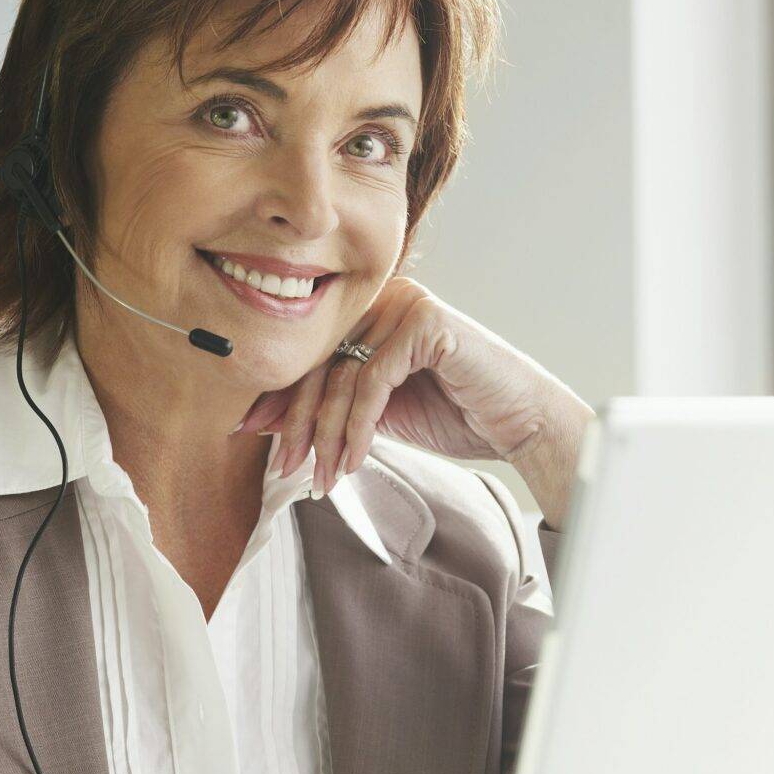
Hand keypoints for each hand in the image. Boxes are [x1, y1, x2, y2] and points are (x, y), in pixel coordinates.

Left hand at [232, 276, 592, 510]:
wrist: (519, 424)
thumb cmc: (454, 414)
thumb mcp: (377, 413)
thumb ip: (332, 406)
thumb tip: (265, 419)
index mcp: (371, 310)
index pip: (313, 351)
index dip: (282, 394)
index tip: (253, 431)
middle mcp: (385, 297)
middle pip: (321, 359)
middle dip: (301, 420)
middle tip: (287, 466)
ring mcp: (406, 302)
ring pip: (344, 373)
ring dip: (329, 434)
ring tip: (323, 476)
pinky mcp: (426, 320)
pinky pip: (373, 378)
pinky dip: (358, 425)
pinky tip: (353, 460)